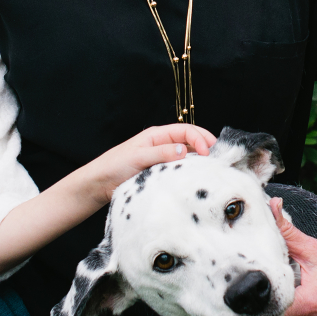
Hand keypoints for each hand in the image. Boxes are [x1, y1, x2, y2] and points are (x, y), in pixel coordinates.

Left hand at [74, 123, 217, 204]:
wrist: (98, 184)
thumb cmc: (113, 166)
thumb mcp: (138, 157)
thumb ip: (160, 153)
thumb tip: (184, 150)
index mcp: (156, 135)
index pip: (185, 130)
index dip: (199, 138)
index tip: (208, 151)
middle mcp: (160, 145)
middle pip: (189, 140)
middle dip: (204, 145)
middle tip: (218, 156)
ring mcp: (161, 160)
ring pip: (185, 155)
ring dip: (198, 159)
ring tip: (211, 167)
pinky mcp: (158, 173)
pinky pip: (178, 170)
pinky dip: (189, 171)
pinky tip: (195, 178)